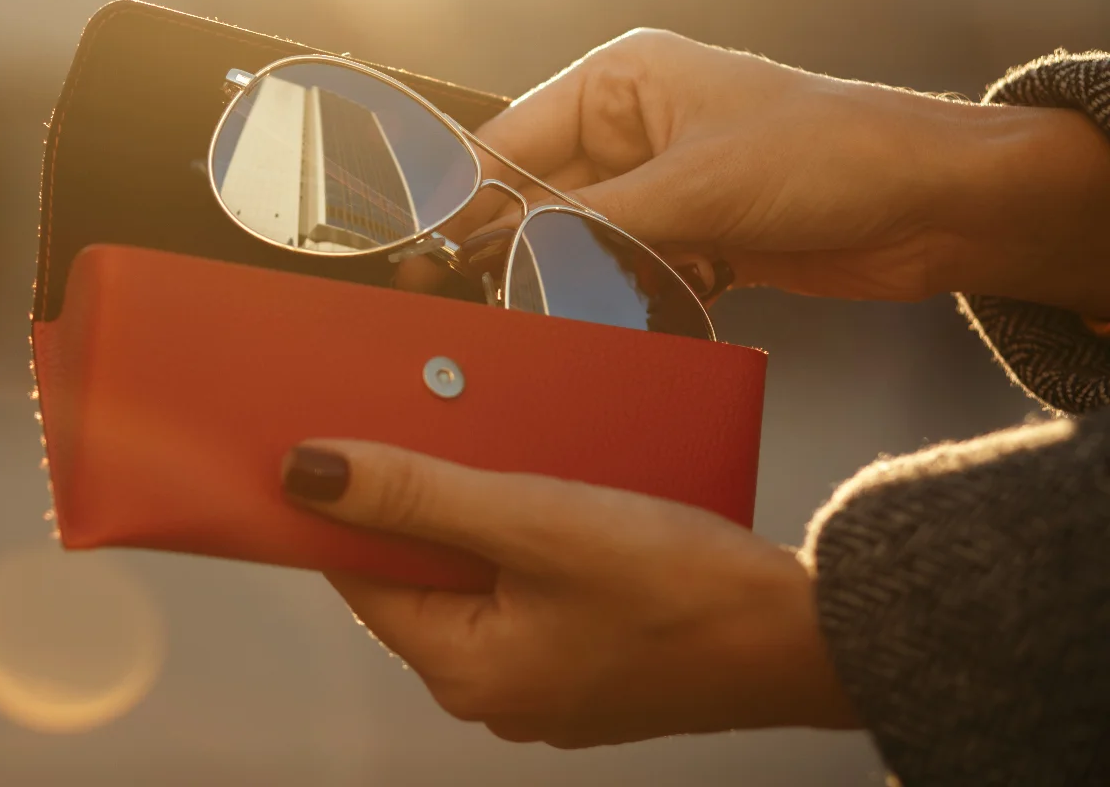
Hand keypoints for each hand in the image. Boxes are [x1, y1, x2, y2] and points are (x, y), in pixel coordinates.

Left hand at [281, 440, 858, 746]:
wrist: (812, 636)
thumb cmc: (683, 588)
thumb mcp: (534, 520)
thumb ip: (415, 494)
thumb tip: (308, 474)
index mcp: (463, 672)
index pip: (358, 574)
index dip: (345, 501)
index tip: (338, 434)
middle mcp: (492, 691)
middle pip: (416, 574)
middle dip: (422, 499)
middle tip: (440, 428)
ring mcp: (543, 680)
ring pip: (475, 575)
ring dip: (479, 512)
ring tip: (511, 457)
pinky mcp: (587, 657)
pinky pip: (526, 587)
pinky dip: (526, 538)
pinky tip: (555, 493)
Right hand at [399, 29, 1109, 312]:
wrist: (942, 204)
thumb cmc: (830, 157)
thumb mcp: (697, 187)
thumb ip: (592, 225)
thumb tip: (501, 257)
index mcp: (620, 80)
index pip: (509, 140)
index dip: (462, 197)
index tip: (420, 250)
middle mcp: (629, 126)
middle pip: (534, 195)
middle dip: (507, 249)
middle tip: (457, 302)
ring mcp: (659, 183)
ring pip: (575, 241)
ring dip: (559, 281)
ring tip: (519, 322)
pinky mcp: (690, 235)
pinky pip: (622, 270)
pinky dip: (608, 299)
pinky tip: (592, 325)